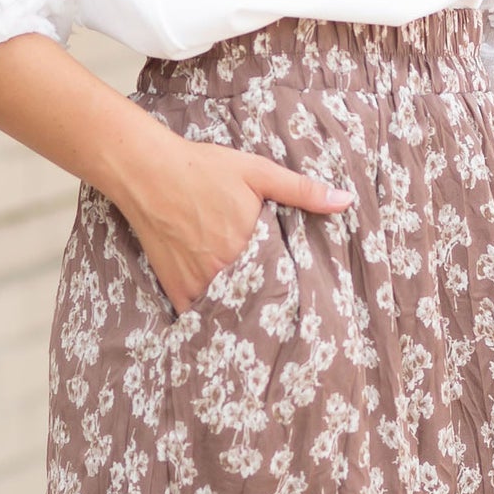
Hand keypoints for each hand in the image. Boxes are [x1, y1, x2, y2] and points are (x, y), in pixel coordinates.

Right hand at [107, 129, 351, 313]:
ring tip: (260, 323)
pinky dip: (212, 318)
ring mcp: (199, 283)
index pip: (285, 280)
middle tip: (287, 315)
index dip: (295, 288)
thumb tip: (346, 200)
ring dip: (243, 313)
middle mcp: (226, 270)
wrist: (148, 172)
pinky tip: (225, 321)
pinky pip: (199, 315)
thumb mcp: (258, 171)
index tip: (306, 295)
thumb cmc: (203, 169)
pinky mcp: (176, 288)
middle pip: (258, 299)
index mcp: (252, 246)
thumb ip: (302, 190)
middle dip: (271, 304)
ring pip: (231, 311)